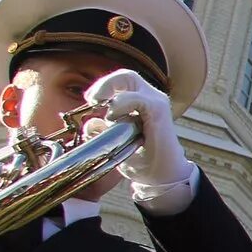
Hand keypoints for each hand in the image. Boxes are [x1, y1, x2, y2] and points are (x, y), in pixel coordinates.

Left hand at [84, 69, 190, 191]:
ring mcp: (156, 102)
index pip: (121, 82)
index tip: (90, 102)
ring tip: (102, 109)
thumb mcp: (115, 144)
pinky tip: (113, 117)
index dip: (103, 87)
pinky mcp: (158, 111)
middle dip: (104, 84)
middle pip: (125, 75)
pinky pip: (136, 98)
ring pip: (130, 78)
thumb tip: (90, 123)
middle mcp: (151, 97)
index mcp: (142, 102)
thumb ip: (102, 131)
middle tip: (92, 100)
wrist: (162, 176)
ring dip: (109, 90)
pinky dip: (121, 104)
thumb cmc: (142, 160)